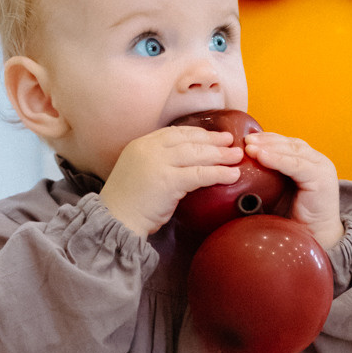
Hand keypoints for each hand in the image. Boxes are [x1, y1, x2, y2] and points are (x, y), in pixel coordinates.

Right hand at [100, 127, 242, 238]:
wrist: (114, 219)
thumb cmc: (127, 203)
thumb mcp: (139, 172)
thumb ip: (157, 163)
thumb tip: (183, 164)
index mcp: (141, 145)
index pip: (174, 132)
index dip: (196, 133)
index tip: (211, 135)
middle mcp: (149, 149)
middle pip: (188, 140)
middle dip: (212, 140)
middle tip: (230, 141)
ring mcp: (159, 163)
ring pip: (197, 154)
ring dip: (220, 155)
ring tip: (237, 156)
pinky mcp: (169, 181)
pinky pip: (200, 174)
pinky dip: (218, 173)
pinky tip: (232, 175)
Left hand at [243, 132, 343, 248]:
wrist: (313, 239)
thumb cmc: (293, 219)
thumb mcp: (276, 192)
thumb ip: (266, 178)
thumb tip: (236, 170)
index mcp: (308, 162)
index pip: (287, 144)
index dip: (267, 139)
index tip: (247, 139)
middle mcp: (317, 162)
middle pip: (289, 144)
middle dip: (266, 140)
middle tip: (245, 141)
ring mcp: (322, 169)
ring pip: (292, 151)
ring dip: (270, 147)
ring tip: (250, 147)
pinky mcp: (322, 180)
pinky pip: (297, 166)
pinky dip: (278, 160)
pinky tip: (262, 157)